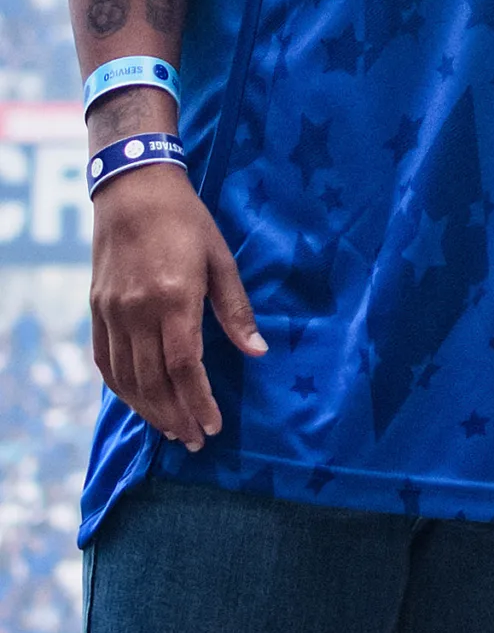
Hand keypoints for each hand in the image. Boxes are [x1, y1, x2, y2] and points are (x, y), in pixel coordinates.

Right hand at [89, 168, 265, 450]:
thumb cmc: (188, 222)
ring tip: (172, 430)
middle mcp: (137, 311)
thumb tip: (258, 352)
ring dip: (149, 410)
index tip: (212, 426)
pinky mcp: (97, 311)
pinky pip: (106, 362)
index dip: (198, 401)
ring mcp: (112, 313)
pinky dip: (123, 389)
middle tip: (195, 440)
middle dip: (176, 415)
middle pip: (154, 380)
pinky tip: (140, 403)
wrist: (134, 193)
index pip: (183, 366)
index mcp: (174, 298)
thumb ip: (236, 310)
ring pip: (127, 378)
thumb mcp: (222, 260)